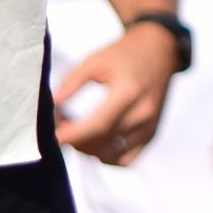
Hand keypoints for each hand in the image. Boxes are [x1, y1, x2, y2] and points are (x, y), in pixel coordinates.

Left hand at [55, 22, 181, 164]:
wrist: (159, 52)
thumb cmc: (124, 55)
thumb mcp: (96, 60)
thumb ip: (73, 81)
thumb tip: (54, 104)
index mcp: (129, 91)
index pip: (99, 124)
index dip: (74, 134)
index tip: (54, 136)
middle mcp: (143, 112)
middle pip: (104, 141)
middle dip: (76, 140)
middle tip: (59, 128)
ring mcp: (150, 126)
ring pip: (113, 155)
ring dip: (89, 150)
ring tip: (76, 135)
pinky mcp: (152, 134)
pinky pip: (127, 160)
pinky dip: (107, 158)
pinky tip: (94, 144)